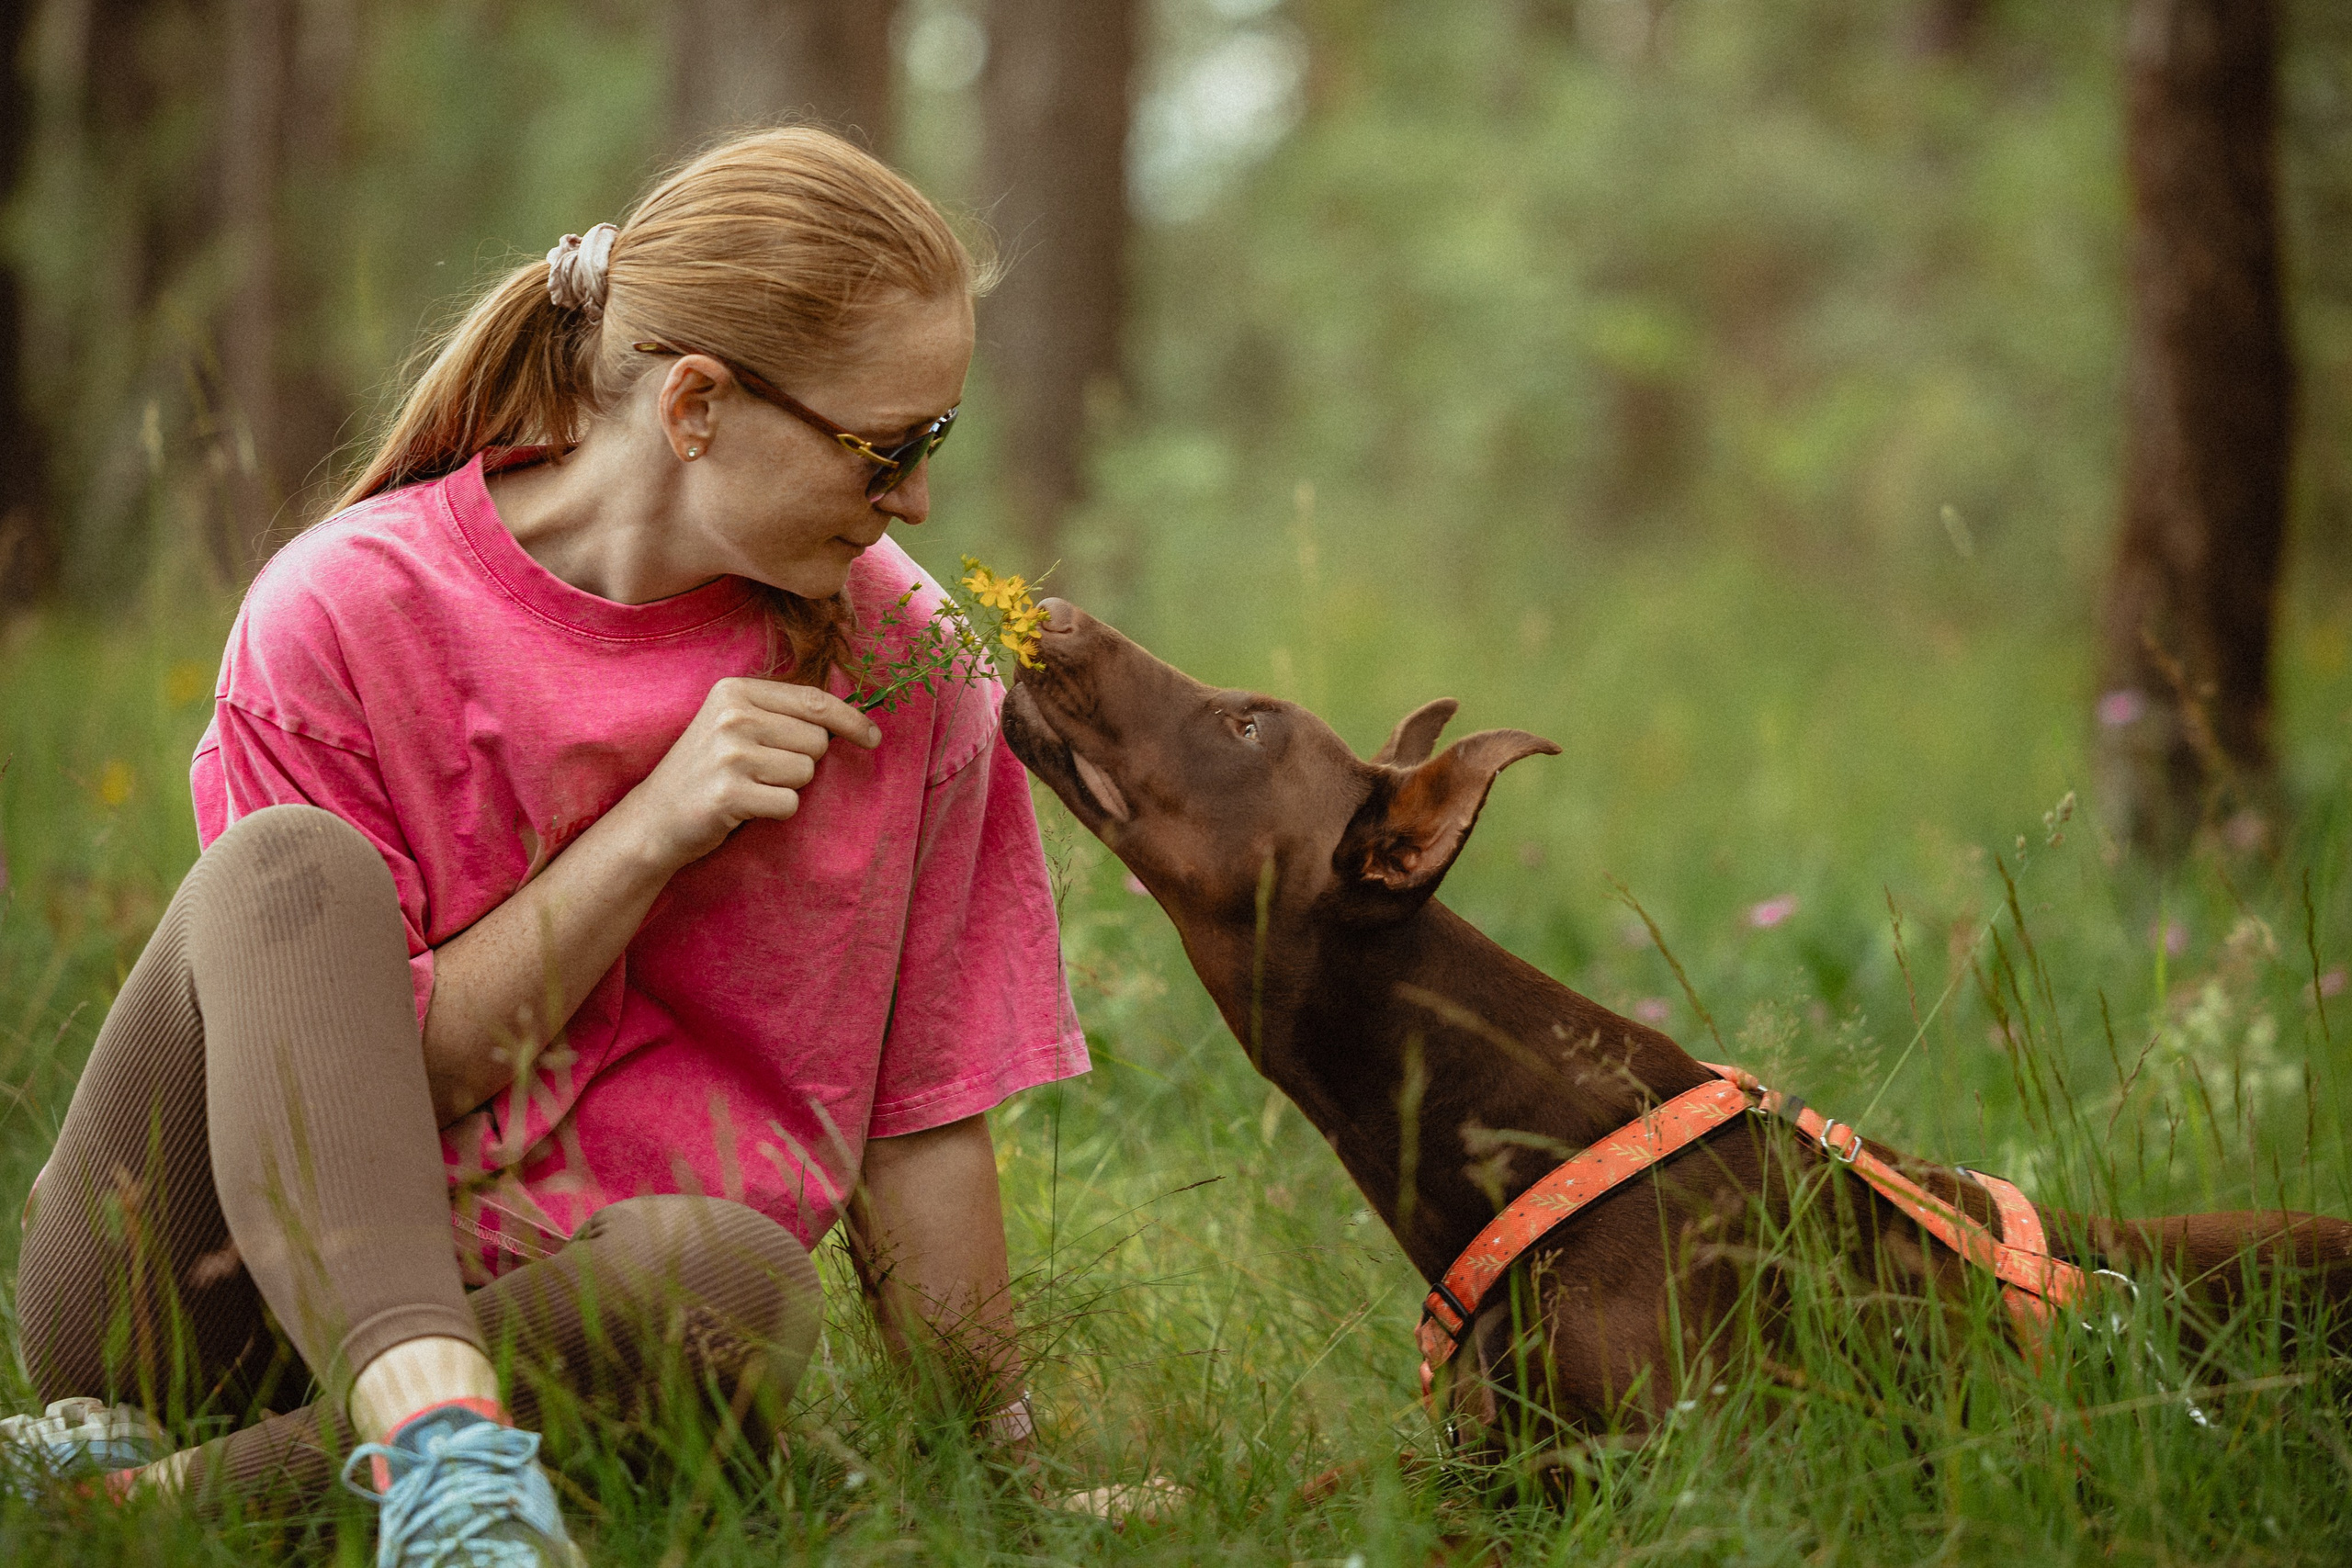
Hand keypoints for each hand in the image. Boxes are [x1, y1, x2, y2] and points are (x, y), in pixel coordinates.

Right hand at [614, 677, 881, 871]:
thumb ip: (781, 713)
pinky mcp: (730, 793)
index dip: (851, 720)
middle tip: (762, 772)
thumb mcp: (734, 725)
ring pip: (806, 772)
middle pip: (817, 741)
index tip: (874, 738)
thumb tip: (850, 717)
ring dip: (787, 788)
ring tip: (750, 788)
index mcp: (735, 690)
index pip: (814, 700)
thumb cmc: (706, 772)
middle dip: (802, 762)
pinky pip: (790, 803)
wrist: (653, 818)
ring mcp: (730, 754)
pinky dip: (776, 811)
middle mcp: (732, 716)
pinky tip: (745, 808)